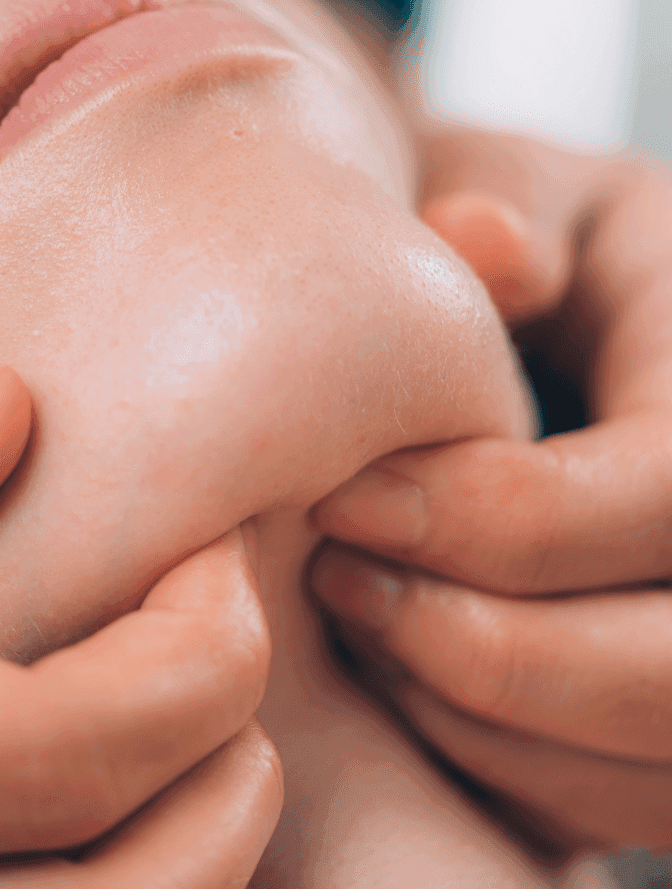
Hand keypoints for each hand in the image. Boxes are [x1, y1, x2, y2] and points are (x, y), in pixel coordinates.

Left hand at [310, 130, 671, 850]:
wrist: (534, 302)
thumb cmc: (505, 233)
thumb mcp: (506, 182)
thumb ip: (499, 212)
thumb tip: (485, 244)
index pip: (667, 492)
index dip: (494, 519)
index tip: (339, 499)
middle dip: (489, 644)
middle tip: (337, 581)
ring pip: (656, 755)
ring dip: (485, 717)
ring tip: (359, 626)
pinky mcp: (670, 701)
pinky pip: (622, 793)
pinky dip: (506, 762)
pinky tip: (406, 676)